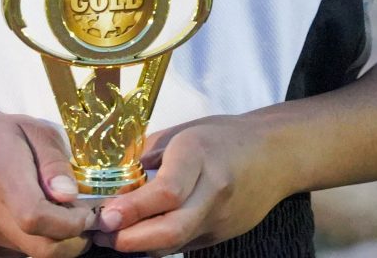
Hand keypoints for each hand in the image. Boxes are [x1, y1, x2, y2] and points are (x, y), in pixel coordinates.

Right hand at [0, 112, 93, 257]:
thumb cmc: (0, 136)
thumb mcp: (37, 131)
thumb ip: (56, 163)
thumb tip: (69, 196)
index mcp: (1, 175)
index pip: (35, 217)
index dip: (69, 223)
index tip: (85, 213)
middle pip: (40, 248)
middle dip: (73, 241)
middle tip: (82, 219)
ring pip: (33, 254)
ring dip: (57, 241)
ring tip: (59, 214)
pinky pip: (21, 254)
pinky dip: (38, 243)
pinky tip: (37, 219)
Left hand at [90, 116, 288, 255]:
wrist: (276, 154)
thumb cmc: (222, 136)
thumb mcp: (181, 132)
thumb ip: (146, 155)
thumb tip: (109, 180)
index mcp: (200, 155)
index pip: (167, 192)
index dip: (132, 209)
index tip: (104, 216)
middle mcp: (214, 190)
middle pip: (172, 228)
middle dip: (130, 239)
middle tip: (100, 233)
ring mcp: (221, 218)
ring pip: (175, 243)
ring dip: (139, 244)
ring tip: (111, 236)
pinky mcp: (222, 235)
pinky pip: (184, 244)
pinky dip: (157, 243)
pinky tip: (137, 235)